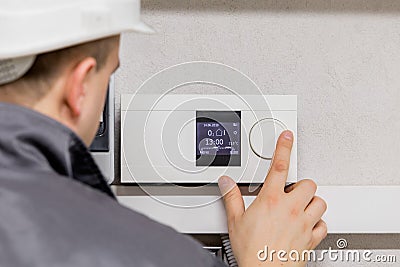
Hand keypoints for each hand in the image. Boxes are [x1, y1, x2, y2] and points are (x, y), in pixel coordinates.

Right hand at [218, 130, 326, 266]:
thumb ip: (231, 197)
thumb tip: (226, 182)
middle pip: (308, 184)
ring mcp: (304, 223)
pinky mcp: (311, 239)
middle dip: (301, 185)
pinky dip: (318, 223)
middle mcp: (291, 208)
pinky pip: (324, 225)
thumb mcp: (235, 221)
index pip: (279, 166)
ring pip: (320, 202)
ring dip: (312, 202)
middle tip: (291, 191)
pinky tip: (308, 224)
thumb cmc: (251, 250)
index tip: (287, 137)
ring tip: (300, 206)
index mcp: (271, 200)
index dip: (283, 148)